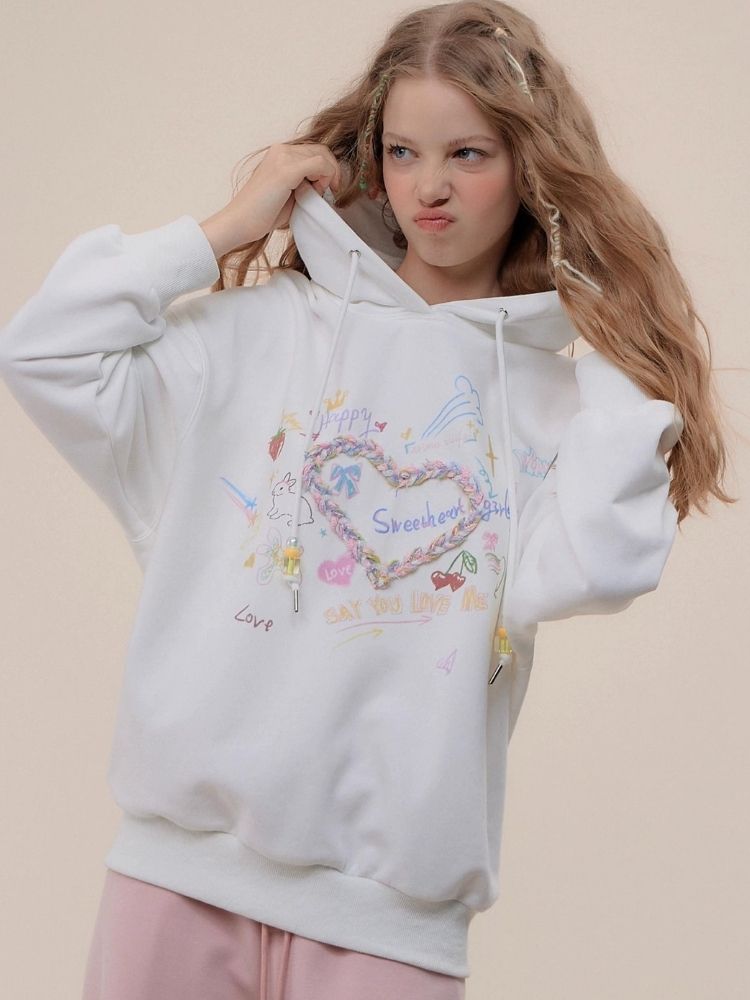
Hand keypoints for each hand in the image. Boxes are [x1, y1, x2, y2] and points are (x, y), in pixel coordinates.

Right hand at [200, 142, 342, 257]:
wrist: (239, 222)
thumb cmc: (261, 214)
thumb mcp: (288, 192)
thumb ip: (304, 182)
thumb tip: (324, 182)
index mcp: (279, 153)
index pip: (314, 151)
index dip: (326, 169)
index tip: (325, 189)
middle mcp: (281, 150)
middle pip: (321, 150)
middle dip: (331, 171)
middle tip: (328, 193)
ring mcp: (283, 157)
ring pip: (323, 155)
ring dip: (328, 175)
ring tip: (318, 195)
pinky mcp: (286, 170)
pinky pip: (320, 164)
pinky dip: (326, 177)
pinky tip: (317, 192)